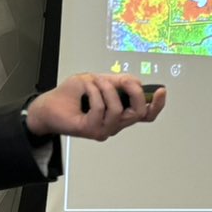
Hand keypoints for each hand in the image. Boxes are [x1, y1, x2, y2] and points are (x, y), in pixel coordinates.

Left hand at [25, 72, 165, 141]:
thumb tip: (136, 82)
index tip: (161, 91)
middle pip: (139, 113)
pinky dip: (94, 93)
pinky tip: (86, 89)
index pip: (146, 114)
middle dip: (134, 92)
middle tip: (122, 80)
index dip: (157, 104)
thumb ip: (119, 82)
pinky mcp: (93, 131)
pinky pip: (101, 109)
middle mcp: (116, 123)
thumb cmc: (73, 94)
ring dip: (107, 89)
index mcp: (121, 111)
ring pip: (119, 109)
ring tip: (95, 82)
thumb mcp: (100, 80)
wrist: (50, 105)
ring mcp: (105, 129)